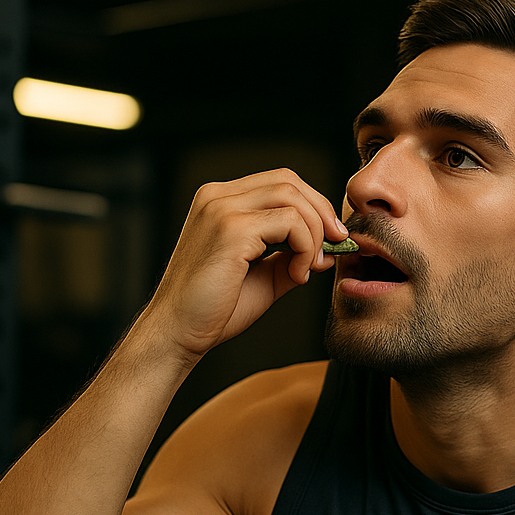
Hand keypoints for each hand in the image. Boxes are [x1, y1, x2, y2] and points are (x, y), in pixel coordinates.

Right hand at [142, 169, 348, 361]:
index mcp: (220, 201)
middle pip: (288, 181)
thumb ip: (292, 256)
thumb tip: (330, 247)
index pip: (279, 181)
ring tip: (308, 268)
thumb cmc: (214, 309)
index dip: (313, 204)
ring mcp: (221, 209)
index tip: (331, 238)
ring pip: (292, 197)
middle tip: (335, 247)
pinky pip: (290, 222)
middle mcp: (217, 196)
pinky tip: (297, 275)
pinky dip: (306, 247)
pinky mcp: (231, 229)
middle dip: (321, 214)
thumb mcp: (264, 276)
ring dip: (314, 233)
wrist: (178, 333)